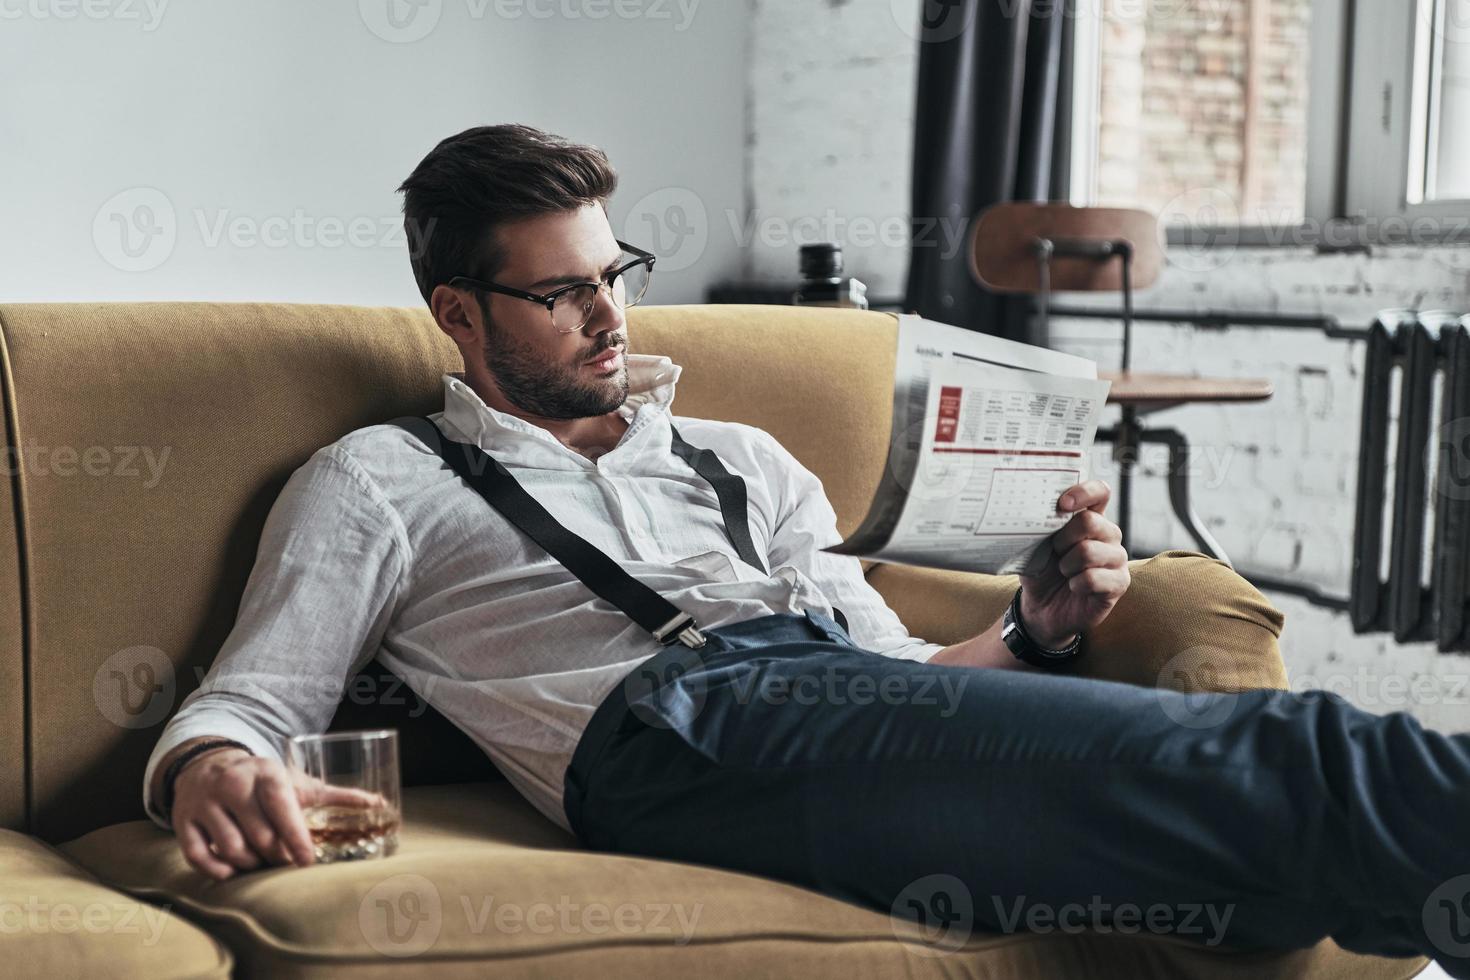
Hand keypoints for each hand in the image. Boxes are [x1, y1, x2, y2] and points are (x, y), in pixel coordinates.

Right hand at [170, 748, 382, 880]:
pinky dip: (218, 870)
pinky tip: (232, 870)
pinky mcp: (184, 821)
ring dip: (251, 864)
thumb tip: (379, 802)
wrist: (207, 764)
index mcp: (265, 772)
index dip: (295, 837)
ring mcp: (204, 803)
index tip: (307, 861)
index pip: (281, 807)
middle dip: (276, 855)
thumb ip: (336, 794)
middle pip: (259, 836)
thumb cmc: (261, 779)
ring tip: (262, 861)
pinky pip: (199, 856)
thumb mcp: (295, 781)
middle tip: (286, 861)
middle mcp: (232, 785)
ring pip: (232, 849)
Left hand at [1017, 479, 1130, 647]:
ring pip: (1089, 551)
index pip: (1100, 491)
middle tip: (1055, 551)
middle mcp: (1109, 534)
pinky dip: (1075, 584)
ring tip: (1064, 572)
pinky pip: (1093, 578)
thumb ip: (1039, 525)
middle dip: (1063, 539)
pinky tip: (1073, 587)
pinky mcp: (1119, 583)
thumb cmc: (1041, 571)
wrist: (1042, 608)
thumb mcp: (1034, 545)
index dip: (1084, 492)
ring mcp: (1117, 558)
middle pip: (1091, 521)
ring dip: (1067, 565)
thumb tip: (1028, 509)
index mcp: (1091, 516)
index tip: (1062, 504)